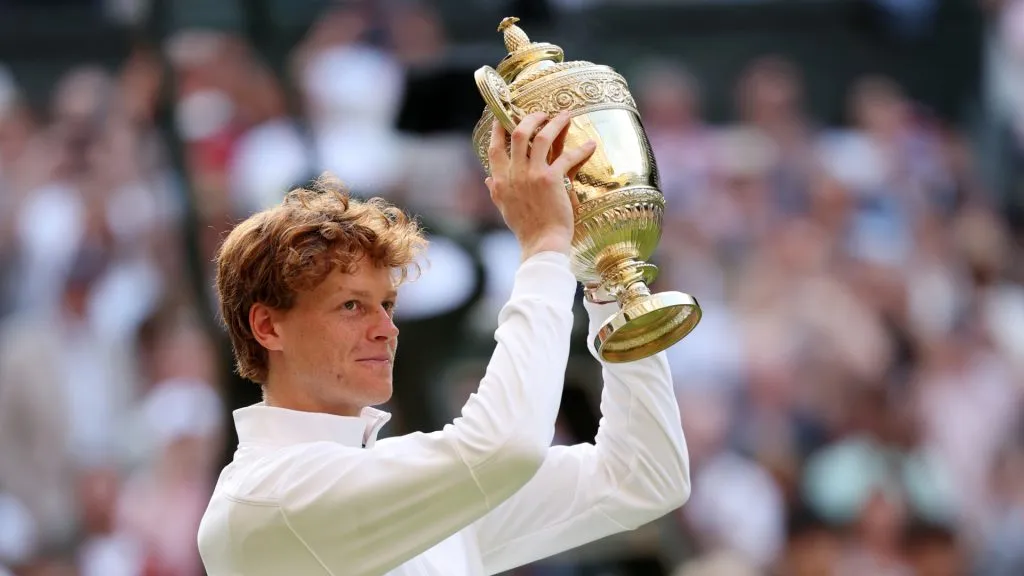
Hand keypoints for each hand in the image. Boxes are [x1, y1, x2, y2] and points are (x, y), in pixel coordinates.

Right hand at [485, 111, 596, 260]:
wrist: (542, 244)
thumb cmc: (526, 229)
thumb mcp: (504, 209)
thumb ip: (496, 191)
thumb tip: (486, 179)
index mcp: (501, 181)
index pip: (495, 148)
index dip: (498, 129)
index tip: (503, 117)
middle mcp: (514, 174)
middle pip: (519, 134)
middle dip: (531, 118)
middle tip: (542, 113)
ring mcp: (532, 175)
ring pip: (542, 137)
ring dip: (555, 123)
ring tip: (565, 116)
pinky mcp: (552, 180)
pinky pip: (567, 157)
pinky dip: (581, 150)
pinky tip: (590, 145)